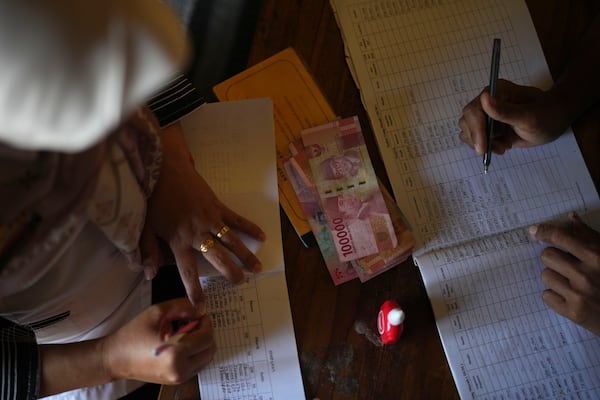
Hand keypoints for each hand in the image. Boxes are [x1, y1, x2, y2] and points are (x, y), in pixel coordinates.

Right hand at [102, 298, 215, 384]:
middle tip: (193, 322)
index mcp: (176, 354)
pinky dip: (195, 352)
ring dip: (201, 343)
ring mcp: (179, 378)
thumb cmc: (132, 335)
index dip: (206, 322)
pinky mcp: (177, 380)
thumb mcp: (158, 312)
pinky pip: (197, 364)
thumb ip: (183, 307)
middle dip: (205, 332)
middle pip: (210, 349)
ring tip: (185, 332)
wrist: (115, 358)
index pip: (207, 337)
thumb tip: (200, 309)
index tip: (198, 314)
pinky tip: (181, 342)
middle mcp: (180, 370)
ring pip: (206, 358)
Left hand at [144, 123, 265, 305]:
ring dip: (245, 255)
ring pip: (231, 241)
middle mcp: (197, 233)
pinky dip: (249, 227)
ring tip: (257, 268)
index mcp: (178, 240)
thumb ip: (148, 251)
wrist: (164, 169)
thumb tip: (149, 274)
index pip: (187, 270)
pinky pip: (236, 219)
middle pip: (217, 257)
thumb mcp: (145, 227)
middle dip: (230, 272)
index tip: (201, 306)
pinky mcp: (217, 206)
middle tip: (241, 283)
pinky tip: (262, 236)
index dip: (194, 289)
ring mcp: (210, 219)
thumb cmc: (153, 199)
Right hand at [458, 79, 569, 154]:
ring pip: (468, 132)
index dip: (476, 129)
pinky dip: (486, 146)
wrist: (555, 121)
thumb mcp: (529, 116)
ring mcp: (486, 115)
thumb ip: (506, 111)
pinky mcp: (488, 127)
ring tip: (503, 146)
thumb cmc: (548, 115)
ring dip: (483, 144)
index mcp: (496, 92)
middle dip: (479, 138)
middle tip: (498, 148)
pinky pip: (476, 139)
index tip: (483, 148)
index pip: (474, 110)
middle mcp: (487, 102)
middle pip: (468, 122)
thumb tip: (484, 99)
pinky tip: (502, 145)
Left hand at [529, 212, 599, 334]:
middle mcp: (586, 275)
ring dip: (555, 278)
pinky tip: (570, 297)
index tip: (534, 230)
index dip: (544, 232)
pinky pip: (546, 296)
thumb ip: (588, 236)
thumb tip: (571, 217)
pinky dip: (555, 297)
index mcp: (596, 256)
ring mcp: (579, 295)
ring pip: (545, 275)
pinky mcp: (574, 312)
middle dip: (554, 259)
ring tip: (572, 283)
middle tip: (567, 266)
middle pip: (546, 256)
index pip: (560, 237)